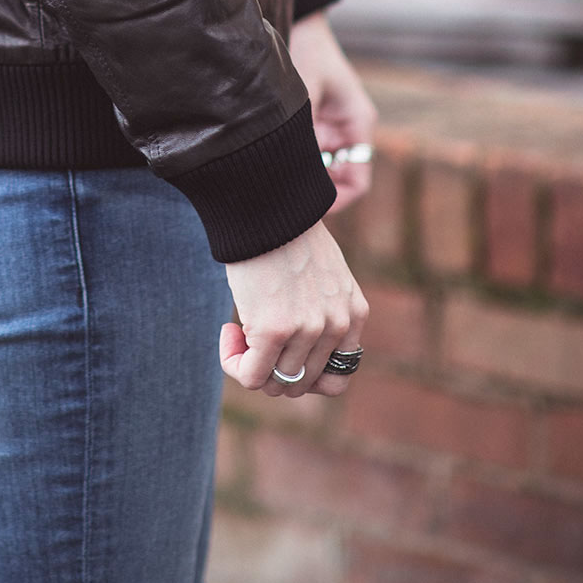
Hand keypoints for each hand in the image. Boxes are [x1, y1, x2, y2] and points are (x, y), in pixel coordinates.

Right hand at [220, 219, 367, 395]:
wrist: (267, 199)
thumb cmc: (285, 228)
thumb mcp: (322, 270)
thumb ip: (321, 305)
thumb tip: (295, 342)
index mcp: (354, 313)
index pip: (336, 379)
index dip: (302, 375)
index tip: (279, 351)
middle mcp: (337, 326)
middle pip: (300, 384)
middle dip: (271, 369)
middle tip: (251, 338)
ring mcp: (308, 330)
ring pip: (274, 383)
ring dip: (250, 364)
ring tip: (237, 330)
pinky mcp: (274, 328)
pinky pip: (250, 375)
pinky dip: (232, 362)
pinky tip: (227, 331)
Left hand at [290, 13, 377, 212]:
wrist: (301, 25)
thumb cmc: (309, 51)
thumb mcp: (305, 89)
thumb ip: (302, 127)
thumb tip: (291, 164)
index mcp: (358, 125)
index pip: (358, 182)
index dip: (337, 201)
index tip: (309, 209)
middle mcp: (347, 133)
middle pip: (337, 182)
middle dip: (314, 193)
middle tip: (282, 204)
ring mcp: (328, 130)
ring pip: (318, 170)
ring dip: (300, 176)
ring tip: (271, 184)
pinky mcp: (311, 125)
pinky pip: (305, 153)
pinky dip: (291, 161)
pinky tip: (267, 163)